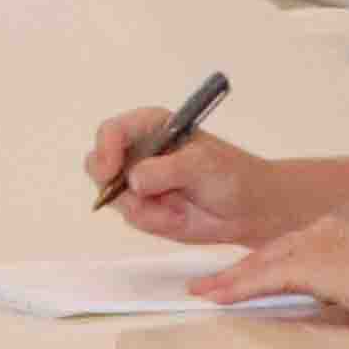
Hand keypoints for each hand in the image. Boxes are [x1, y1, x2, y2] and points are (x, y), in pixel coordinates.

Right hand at [86, 110, 294, 246]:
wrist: (249, 209)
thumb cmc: (232, 176)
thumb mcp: (202, 164)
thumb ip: (166, 169)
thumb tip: (134, 181)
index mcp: (150, 127)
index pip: (111, 131)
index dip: (105, 149)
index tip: (111, 171)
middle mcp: (139, 152)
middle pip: (99, 164)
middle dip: (115, 185)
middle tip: (139, 197)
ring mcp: (138, 182)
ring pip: (114, 197)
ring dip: (144, 209)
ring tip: (177, 209)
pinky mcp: (143, 207)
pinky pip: (131, 217)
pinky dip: (154, 222)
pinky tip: (178, 217)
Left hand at [196, 216, 348, 321]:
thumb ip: (338, 282)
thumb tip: (324, 298)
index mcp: (333, 232)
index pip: (285, 248)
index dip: (258, 264)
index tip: (236, 275)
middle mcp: (320, 232)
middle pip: (267, 253)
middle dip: (235, 270)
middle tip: (205, 284)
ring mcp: (315, 246)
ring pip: (261, 264)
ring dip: (229, 281)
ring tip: (202, 294)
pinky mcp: (312, 265)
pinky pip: (266, 278)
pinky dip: (241, 288)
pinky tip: (220, 297)